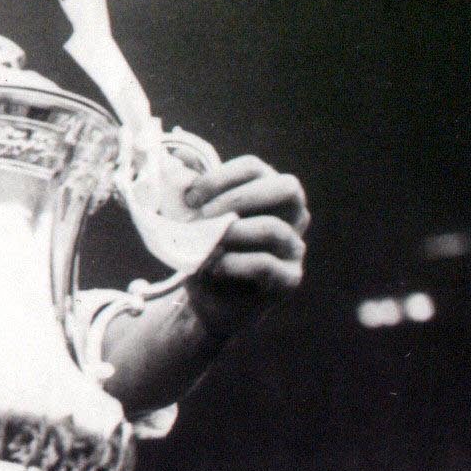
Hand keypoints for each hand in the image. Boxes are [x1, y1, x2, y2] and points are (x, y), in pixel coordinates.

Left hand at [178, 154, 308, 335]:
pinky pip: (266, 265)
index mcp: (269, 193)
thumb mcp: (196, 225)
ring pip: (274, 228)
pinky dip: (235, 264)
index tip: (191, 196)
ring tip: (209, 243)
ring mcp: (294, 247)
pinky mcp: (289, 278)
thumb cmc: (208, 255)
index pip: (255, 168)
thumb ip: (193, 198)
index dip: (222, 177)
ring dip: (234, 233)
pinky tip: (215, 267)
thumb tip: (176, 166)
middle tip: (205, 214)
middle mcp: (291, 216)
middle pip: (286, 188)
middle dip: (240, 197)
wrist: (212, 303)